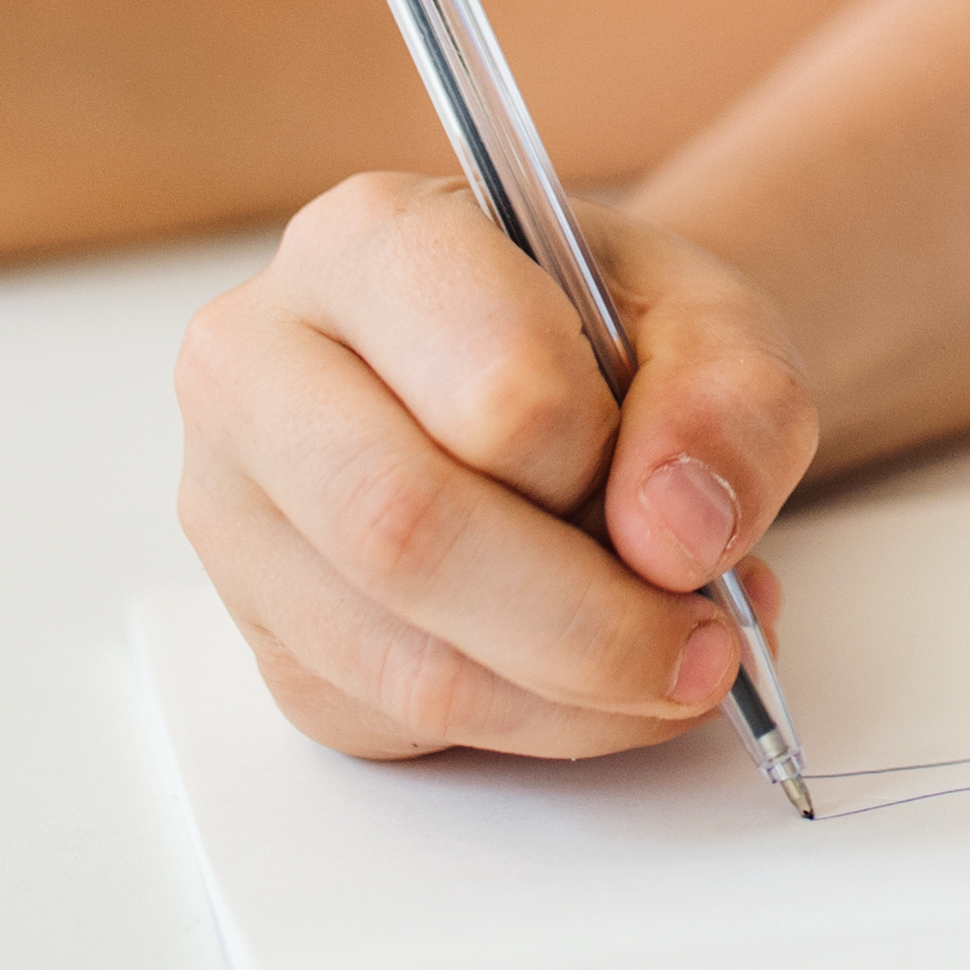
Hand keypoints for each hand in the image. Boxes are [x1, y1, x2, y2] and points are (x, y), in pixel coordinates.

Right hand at [178, 172, 816, 761]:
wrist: (559, 378)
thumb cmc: (613, 335)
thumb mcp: (715, 323)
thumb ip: (732, 402)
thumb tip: (677, 534)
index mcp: (365, 242)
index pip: (488, 384)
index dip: (608, 464)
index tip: (683, 494)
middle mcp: (258, 368)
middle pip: (408, 531)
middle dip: (592, 623)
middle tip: (708, 645)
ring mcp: (237, 514)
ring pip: (402, 658)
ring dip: (576, 695)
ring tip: (679, 662)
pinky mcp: (266, 636)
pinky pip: (398, 720)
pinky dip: (534, 727)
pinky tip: (600, 682)